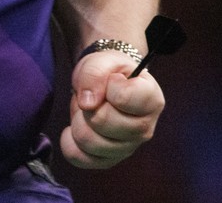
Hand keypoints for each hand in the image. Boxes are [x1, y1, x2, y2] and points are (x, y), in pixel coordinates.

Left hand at [58, 48, 163, 168]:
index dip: (108, 85)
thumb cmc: (110, 72)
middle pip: (102, 121)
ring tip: (89, 110)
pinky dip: (70, 142)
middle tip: (94, 97)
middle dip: (88, 104)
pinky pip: (79, 157)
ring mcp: (128, 148)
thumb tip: (87, 103)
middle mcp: (145, 129)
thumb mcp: (103, 60)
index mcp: (152, 100)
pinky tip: (77, 128)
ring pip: (88, 141)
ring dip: (79, 120)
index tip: (111, 81)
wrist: (107, 84)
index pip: (122, 97)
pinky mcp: (109, 161)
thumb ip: (95, 73)